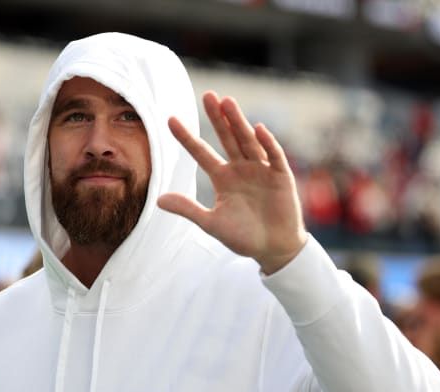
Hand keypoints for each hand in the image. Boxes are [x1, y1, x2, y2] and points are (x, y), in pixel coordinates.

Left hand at [158, 91, 307, 273]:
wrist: (274, 249)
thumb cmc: (243, 237)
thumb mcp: (211, 223)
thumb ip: (188, 209)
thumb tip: (159, 200)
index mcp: (223, 178)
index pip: (201, 152)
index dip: (186, 137)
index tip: (170, 119)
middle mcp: (241, 168)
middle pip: (226, 138)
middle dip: (217, 118)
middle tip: (208, 95)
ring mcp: (261, 170)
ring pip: (247, 141)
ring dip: (238, 122)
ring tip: (227, 102)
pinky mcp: (280, 176)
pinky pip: (273, 156)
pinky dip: (267, 143)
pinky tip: (258, 129)